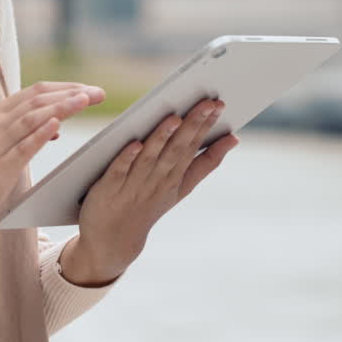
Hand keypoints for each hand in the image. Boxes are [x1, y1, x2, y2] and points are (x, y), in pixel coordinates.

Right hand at [0, 79, 104, 235]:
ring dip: (62, 107)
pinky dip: (40, 134)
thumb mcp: (1, 145)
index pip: (36, 91)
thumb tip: (56, 121)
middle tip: (98, 93)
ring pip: (31, 118)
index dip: (66, 87)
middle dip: (71, 93)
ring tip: (85, 101)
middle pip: (38, 99)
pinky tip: (57, 126)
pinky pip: (21, 147)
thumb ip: (25, 131)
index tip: (90, 89)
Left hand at [75, 99, 238, 272]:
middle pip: (176, 150)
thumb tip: (233, 138)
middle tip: (206, 102)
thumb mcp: (181, 187)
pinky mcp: (108, 190)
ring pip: (150, 159)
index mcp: (175, 177)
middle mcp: (157, 181)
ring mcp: (133, 186)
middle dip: (192, 125)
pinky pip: (118, 172)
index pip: (193, 146)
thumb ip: (206, 163)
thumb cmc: (148, 205)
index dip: (206, 125)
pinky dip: (126, 159)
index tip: (219, 104)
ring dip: (162, 139)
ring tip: (174, 118)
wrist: (113, 239)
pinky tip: (134, 144)